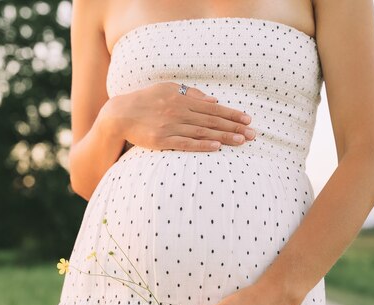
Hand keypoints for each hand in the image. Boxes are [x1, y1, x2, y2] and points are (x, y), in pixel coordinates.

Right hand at [107, 82, 256, 151]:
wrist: (120, 114)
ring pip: (203, 132)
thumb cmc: (145, 100)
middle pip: (212, 120)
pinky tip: (216, 147)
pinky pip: (185, 143)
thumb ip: (190, 93)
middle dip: (234, 127)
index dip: (232, 114)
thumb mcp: (167, 89)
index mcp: (182, 99)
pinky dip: (201, 145)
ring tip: (241, 141)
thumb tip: (213, 100)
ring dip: (224, 136)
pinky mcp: (162, 140)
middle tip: (253, 134)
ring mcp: (171, 127)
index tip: (248, 119)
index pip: (213, 108)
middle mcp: (179, 112)